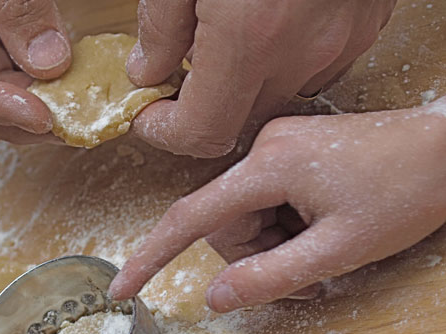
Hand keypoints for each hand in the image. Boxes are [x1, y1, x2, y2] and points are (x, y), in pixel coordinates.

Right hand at [109, 98, 445, 311]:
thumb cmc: (406, 193)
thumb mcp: (340, 250)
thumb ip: (271, 277)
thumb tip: (214, 298)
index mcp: (268, 167)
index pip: (190, 218)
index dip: (151, 256)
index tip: (122, 286)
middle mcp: (262, 149)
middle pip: (224, 224)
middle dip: (254, 257)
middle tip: (302, 276)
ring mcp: (276, 146)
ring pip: (245, 216)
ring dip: (273, 244)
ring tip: (319, 253)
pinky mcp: (290, 151)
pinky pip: (265, 200)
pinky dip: (283, 226)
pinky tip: (318, 230)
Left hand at [127, 0, 396, 156]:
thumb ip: (159, 26)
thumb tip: (149, 70)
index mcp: (250, 36)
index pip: (201, 132)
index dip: (166, 132)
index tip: (151, 115)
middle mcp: (302, 48)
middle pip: (239, 119)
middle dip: (202, 107)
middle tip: (177, 76)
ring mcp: (341, 38)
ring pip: (277, 94)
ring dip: (244, 83)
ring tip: (224, 38)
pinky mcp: (362, 23)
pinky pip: (314, 66)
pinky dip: (282, 60)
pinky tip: (266, 24)